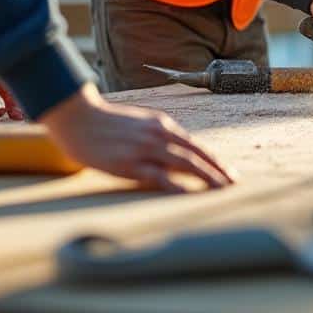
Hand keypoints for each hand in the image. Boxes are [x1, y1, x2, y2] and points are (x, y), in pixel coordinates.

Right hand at [40, 85, 232, 191]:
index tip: (228, 173)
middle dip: (218, 170)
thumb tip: (178, 157)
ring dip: (206, 177)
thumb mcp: (139, 125)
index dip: (214, 160)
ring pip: (184, 164)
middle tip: (234, 184)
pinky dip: (176, 185)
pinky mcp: (129, 164)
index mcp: (161, 124)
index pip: (196, 145)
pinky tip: (188, 194)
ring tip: (220, 190)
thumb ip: (158, 138)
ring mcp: (144, 149)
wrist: (78, 117)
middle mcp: (158, 134)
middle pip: (196, 154)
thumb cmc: (106, 124)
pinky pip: (158, 176)